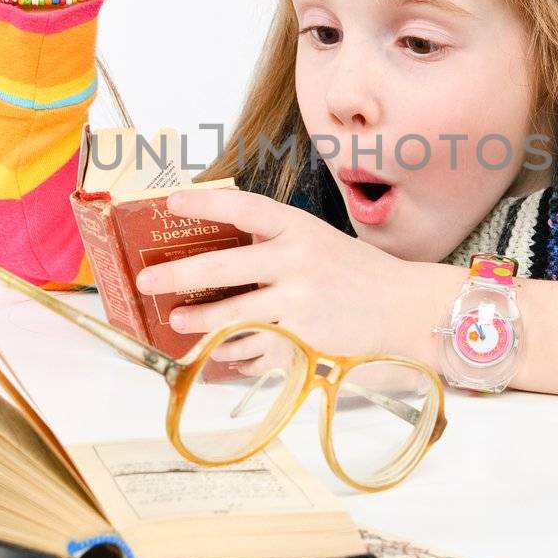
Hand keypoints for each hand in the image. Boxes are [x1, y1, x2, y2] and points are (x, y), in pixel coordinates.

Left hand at [133, 187, 460, 370]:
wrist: (409, 310)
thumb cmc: (362, 276)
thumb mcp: (322, 243)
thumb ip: (279, 245)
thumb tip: (226, 252)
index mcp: (300, 228)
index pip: (243, 208)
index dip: (203, 204)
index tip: (169, 202)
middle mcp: (297, 261)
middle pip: (221, 267)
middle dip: (177, 275)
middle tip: (148, 281)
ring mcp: (299, 303)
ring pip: (232, 315)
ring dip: (198, 321)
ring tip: (177, 322)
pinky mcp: (303, 340)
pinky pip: (256, 349)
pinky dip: (234, 354)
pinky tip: (218, 355)